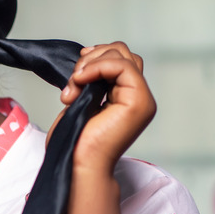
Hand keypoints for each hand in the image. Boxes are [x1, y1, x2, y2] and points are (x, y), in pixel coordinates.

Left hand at [48, 42, 156, 174]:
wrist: (78, 162)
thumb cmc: (76, 138)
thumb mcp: (82, 99)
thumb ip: (92, 79)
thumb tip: (87, 58)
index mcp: (125, 95)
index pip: (118, 58)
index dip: (96, 56)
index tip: (75, 72)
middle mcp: (138, 95)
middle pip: (122, 52)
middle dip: (91, 58)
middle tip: (73, 80)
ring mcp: (141, 98)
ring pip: (122, 55)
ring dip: (90, 64)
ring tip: (74, 85)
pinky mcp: (139, 101)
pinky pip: (122, 66)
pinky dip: (97, 66)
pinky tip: (80, 80)